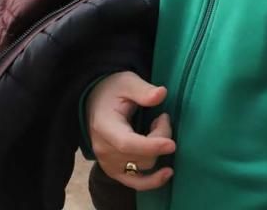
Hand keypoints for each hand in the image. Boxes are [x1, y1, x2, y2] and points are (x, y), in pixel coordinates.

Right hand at [87, 71, 175, 190]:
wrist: (95, 103)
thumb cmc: (112, 91)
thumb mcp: (127, 82)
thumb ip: (143, 90)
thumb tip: (161, 94)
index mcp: (104, 127)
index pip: (127, 144)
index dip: (150, 146)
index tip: (171, 144)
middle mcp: (104, 150)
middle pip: (141, 156)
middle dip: (160, 136)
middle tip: (162, 117)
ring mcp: (108, 164)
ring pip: (143, 167)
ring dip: (157, 150)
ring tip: (156, 128)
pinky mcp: (115, 171)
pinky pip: (135, 183)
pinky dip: (152, 181)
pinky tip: (167, 173)